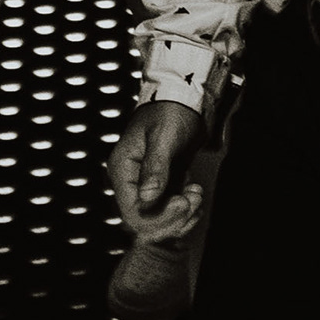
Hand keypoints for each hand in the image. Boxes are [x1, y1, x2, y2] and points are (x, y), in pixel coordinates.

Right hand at [110, 97, 209, 239]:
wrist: (183, 98)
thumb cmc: (169, 110)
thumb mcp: (163, 137)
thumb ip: (155, 167)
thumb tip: (148, 197)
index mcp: (123, 169)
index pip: (132, 210)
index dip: (158, 215)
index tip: (182, 202)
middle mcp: (131, 181)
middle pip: (145, 220)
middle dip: (172, 217)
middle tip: (193, 200)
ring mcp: (146, 184)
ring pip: (159, 218)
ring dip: (182, 215)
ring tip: (196, 195)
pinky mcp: (163, 184)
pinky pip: (169, 210)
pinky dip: (185, 210)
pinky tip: (196, 195)